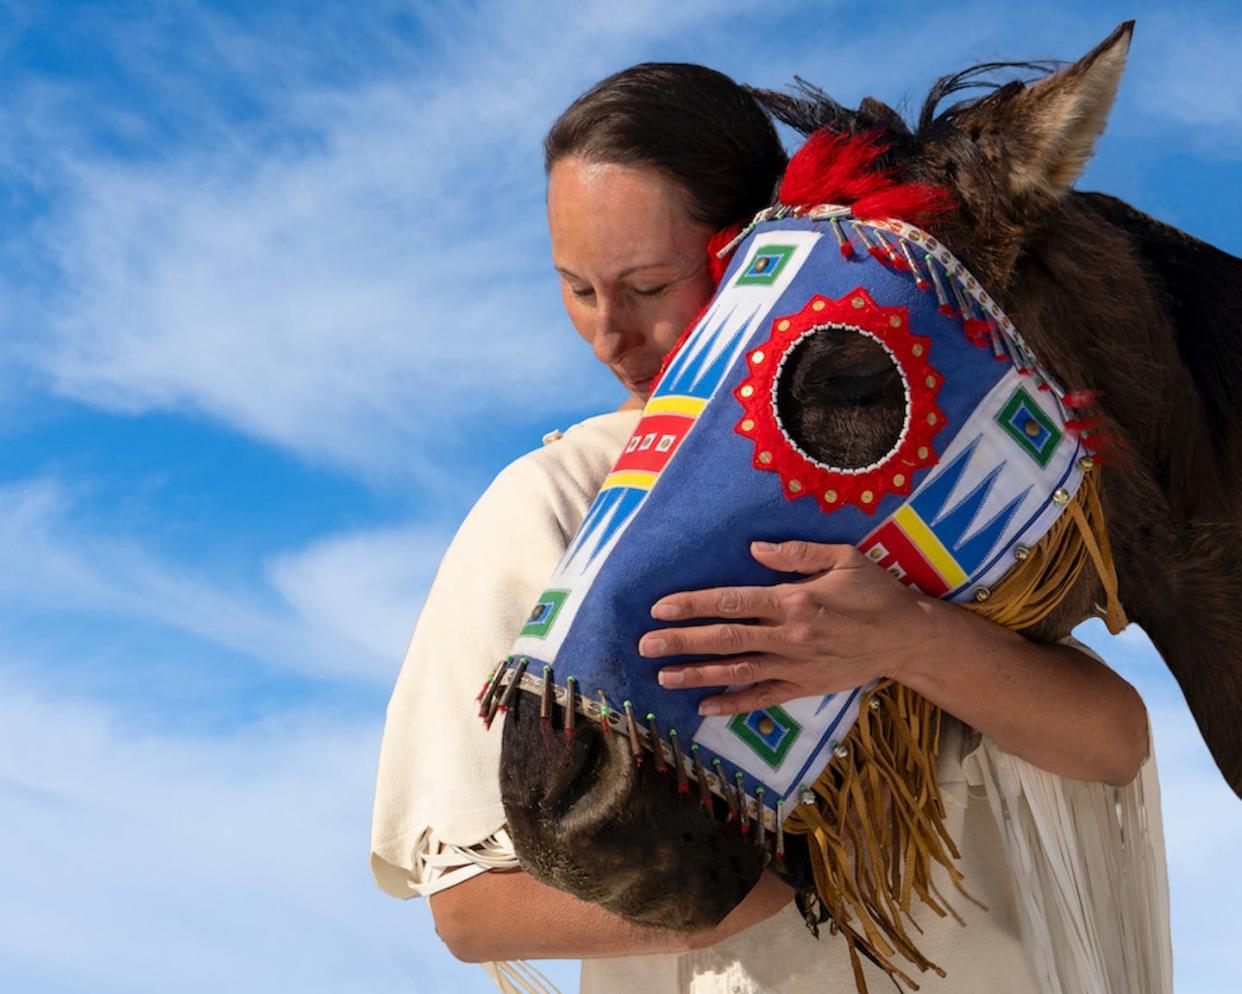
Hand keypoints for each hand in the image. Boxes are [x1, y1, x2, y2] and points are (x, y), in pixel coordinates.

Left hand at [639, 540, 941, 715]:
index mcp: (793, 601)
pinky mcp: (803, 687)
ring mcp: (794, 666)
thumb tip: (754, 548)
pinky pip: (762, 698)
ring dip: (697, 675)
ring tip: (662, 677)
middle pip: (725, 640)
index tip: (661, 607)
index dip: (694, 605)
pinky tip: (704, 707)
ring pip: (736, 672)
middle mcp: (788, 637)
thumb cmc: (875, 591)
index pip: (732, 602)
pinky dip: (732, 704)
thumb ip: (796, 553)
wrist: (907, 637)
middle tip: (645, 645)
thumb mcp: (844, 557)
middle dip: (681, 642)